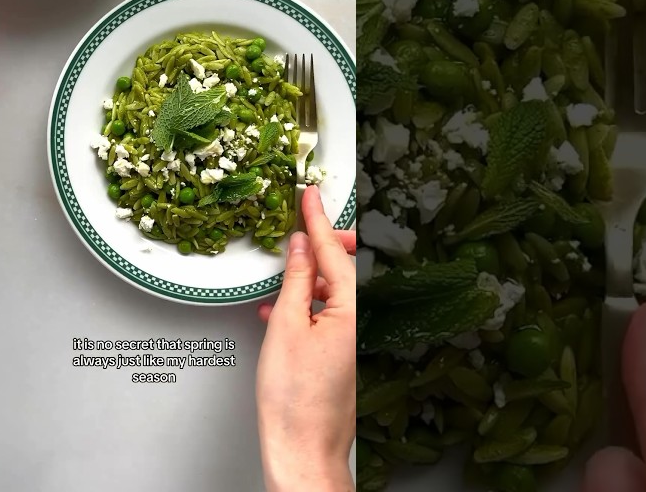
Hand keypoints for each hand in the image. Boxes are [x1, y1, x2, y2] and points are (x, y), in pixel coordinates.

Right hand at [256, 186, 355, 491]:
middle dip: (326, 242)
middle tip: (309, 218)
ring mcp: (355, 341)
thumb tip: (299, 248)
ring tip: (288, 263)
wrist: (302, 449)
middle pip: (345, 268)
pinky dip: (308, 302)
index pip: (333, 252)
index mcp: (354, 311)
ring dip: (311, 274)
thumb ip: (295, 280)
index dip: (317, 220)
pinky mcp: (344, 356)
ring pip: (335, 291)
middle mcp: (362, 324)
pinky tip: (284, 305)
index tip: (309, 196)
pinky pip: (329, 315)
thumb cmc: (295, 401)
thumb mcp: (286, 326)